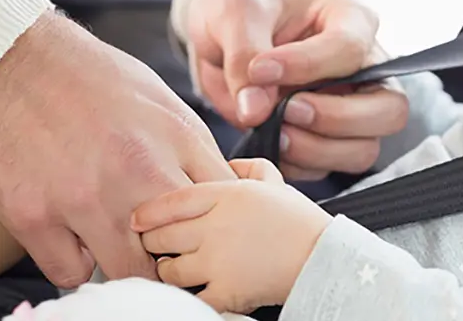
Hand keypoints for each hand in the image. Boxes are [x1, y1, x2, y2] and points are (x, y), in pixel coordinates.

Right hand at [0, 11, 235, 288]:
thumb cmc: (83, 74)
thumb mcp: (157, 97)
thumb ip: (192, 147)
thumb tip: (222, 187)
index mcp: (176, 136)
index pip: (224, 204)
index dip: (218, 223)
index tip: (205, 230)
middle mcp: (137, 169)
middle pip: (184, 248)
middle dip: (177, 254)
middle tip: (162, 250)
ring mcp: (84, 197)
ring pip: (131, 272)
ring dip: (127, 266)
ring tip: (118, 247)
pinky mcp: (32, 216)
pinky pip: (71, 273)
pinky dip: (75, 263)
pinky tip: (72, 239)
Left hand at [132, 159, 331, 312]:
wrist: (324, 257)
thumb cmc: (300, 221)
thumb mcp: (274, 182)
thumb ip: (247, 168)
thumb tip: (228, 165)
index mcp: (227, 195)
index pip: (171, 201)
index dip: (147, 212)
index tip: (137, 219)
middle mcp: (216, 226)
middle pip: (162, 237)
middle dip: (154, 243)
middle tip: (157, 246)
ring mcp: (218, 261)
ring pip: (169, 270)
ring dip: (169, 271)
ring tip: (177, 269)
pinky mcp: (226, 291)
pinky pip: (191, 297)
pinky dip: (188, 297)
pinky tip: (194, 291)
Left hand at [186, 0, 408, 178]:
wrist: (221, 37)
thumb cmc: (240, 11)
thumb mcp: (233, 13)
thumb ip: (244, 54)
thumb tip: (256, 110)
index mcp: (351, 20)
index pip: (350, 49)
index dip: (306, 65)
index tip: (259, 70)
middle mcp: (365, 68)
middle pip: (389, 109)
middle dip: (336, 119)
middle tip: (288, 110)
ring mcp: (352, 109)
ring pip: (364, 149)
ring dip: (316, 149)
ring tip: (273, 130)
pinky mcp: (329, 141)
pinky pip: (327, 168)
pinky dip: (296, 164)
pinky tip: (269, 141)